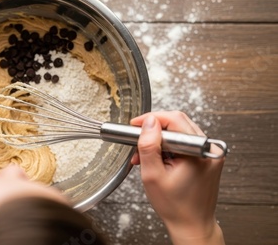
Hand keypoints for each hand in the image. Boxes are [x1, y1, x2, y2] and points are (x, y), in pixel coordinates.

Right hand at [130, 111, 224, 243]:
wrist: (192, 224)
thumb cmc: (175, 206)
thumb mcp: (153, 175)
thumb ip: (149, 146)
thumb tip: (148, 122)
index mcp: (199, 152)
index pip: (174, 120)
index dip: (150, 119)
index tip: (135, 125)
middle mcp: (209, 149)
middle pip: (178, 122)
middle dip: (154, 129)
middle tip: (137, 139)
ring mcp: (209, 153)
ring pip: (180, 131)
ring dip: (159, 139)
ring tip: (146, 155)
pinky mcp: (206, 157)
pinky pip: (185, 141)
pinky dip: (169, 146)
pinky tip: (158, 158)